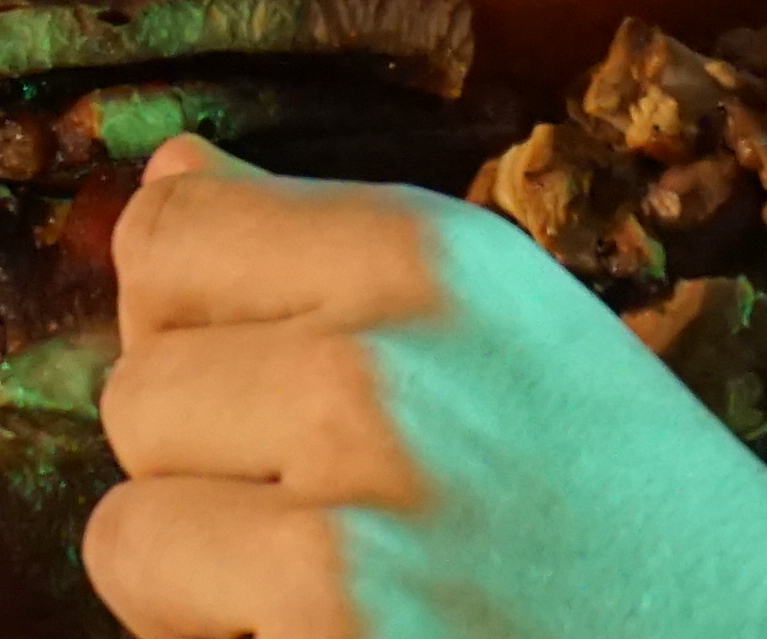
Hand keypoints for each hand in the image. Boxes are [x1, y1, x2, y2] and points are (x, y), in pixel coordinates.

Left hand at [85, 142, 766, 638]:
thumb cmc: (638, 508)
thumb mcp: (507, 321)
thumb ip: (326, 250)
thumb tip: (170, 171)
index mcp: (424, 255)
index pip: (165, 236)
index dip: (199, 323)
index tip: (282, 383)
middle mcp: (375, 375)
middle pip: (134, 396)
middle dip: (209, 469)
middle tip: (352, 519)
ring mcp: (350, 542)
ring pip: (127, 538)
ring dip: (209, 587)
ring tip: (346, 599)